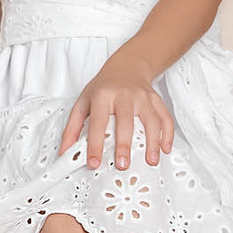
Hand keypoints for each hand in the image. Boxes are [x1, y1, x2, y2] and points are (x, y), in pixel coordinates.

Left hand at [58, 58, 173, 170]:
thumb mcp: (83, 102)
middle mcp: (123, 95)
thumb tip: (64, 152)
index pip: (97, 121)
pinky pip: (165, 117)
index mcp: (102, 96)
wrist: (126, 67)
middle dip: (124, 144)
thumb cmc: (104, 88)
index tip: (93, 162)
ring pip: (150, 119)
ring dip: (152, 141)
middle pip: (125, 120)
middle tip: (122, 165)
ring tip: (151, 161)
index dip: (94, 143)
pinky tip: (165, 149)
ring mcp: (142, 96)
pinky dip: (167, 134)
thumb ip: (72, 128)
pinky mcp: (156, 99)